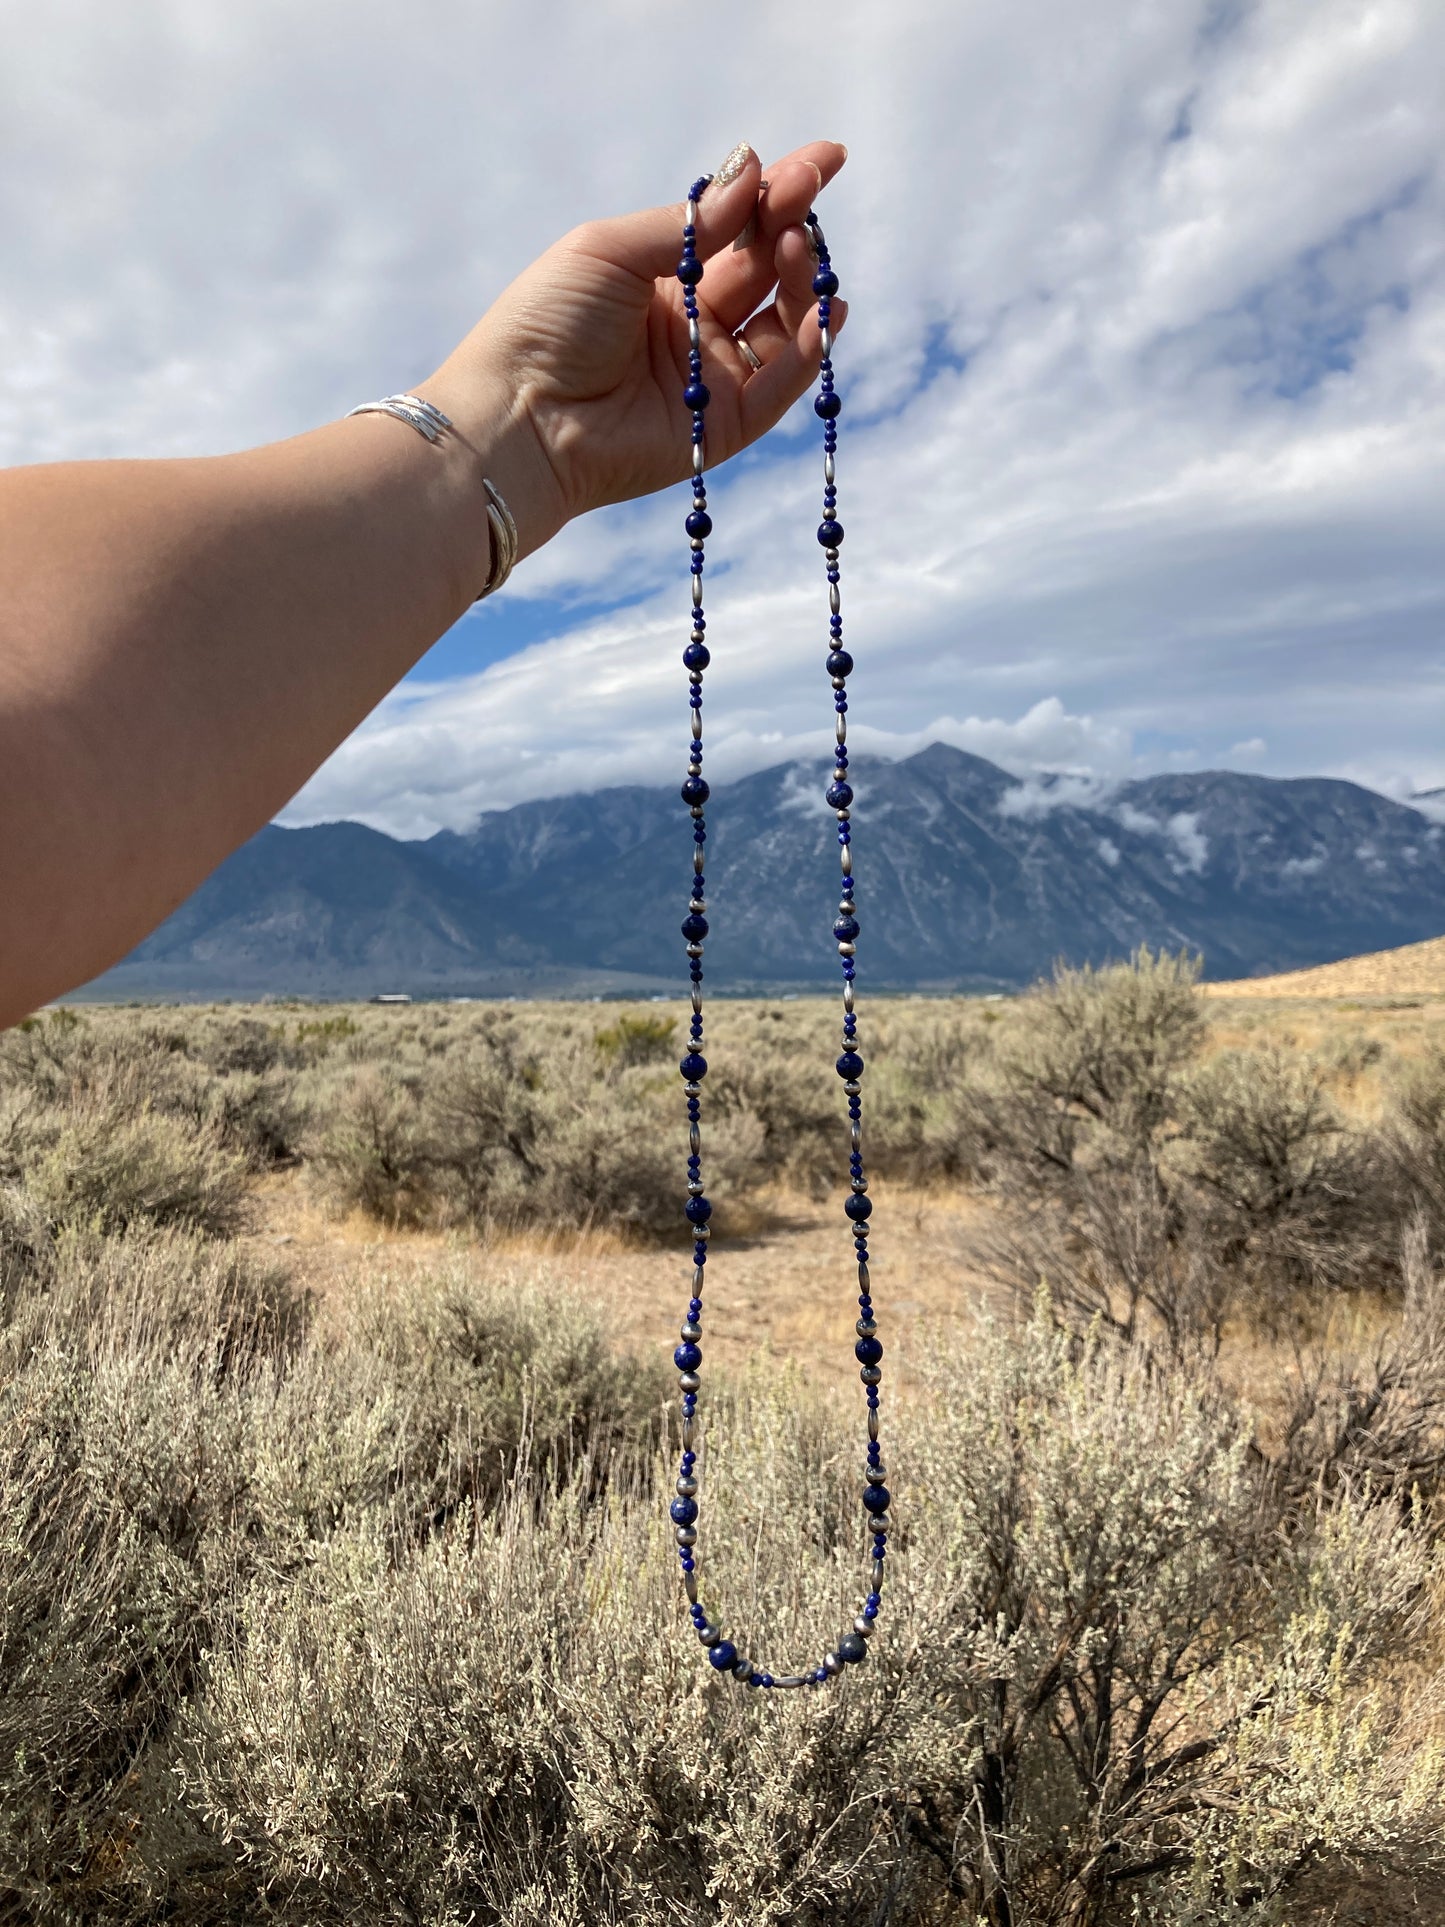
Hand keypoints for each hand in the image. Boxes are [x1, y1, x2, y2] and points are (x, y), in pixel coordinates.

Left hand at [426, 140, 848, 555]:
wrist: (519, 415)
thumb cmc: (545, 323)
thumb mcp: (610, 250)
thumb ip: (687, 222)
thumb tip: (753, 173)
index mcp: (658, 279)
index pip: (733, 230)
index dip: (776, 193)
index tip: (825, 159)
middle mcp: (691, 326)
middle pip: (762, 270)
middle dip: (791, 224)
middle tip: (807, 191)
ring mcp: (710, 377)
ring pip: (781, 324)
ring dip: (800, 280)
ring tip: (796, 245)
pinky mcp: (723, 427)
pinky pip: (779, 384)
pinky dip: (808, 348)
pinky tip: (825, 310)